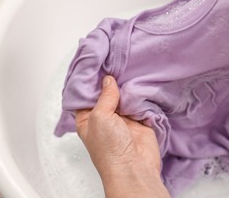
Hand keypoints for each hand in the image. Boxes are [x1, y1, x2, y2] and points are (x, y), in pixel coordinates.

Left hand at [76, 75, 169, 197]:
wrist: (134, 167)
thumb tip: (108, 80)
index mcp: (88, 118)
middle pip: (106, 94)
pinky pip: (140, 103)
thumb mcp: (99, 117)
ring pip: (124, 97)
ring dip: (127, 87)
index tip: (96, 63)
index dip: (90, 81)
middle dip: (111, 81)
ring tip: (128, 67)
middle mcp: (105, 117)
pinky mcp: (140, 120)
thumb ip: (104, 96)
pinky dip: (141, 94)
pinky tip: (140, 81)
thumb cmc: (109, 149)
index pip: (86, 95)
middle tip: (114, 61)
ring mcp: (123, 119)